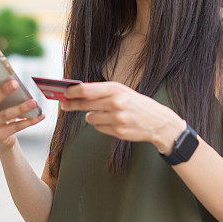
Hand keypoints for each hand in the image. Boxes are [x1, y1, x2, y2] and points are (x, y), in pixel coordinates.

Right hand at [0, 65, 45, 150]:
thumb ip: (1, 90)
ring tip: (34, 102)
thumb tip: (14, 80)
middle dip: (3, 91)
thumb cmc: (1, 111)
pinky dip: (30, 121)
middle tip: (15, 83)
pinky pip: (16, 127)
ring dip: (21, 108)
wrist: (1, 137)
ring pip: (5, 115)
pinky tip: (40, 116)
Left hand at [61, 81, 185, 152]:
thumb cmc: (136, 103)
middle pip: (85, 104)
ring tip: (104, 113)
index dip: (72, 92)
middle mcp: (116, 103)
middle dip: (72, 105)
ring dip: (92, 116)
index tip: (63, 93)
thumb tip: (77, 93)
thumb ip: (102, 92)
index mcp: (116, 89)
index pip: (87, 90)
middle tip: (64, 105)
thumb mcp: (123, 91)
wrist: (158, 122)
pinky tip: (112, 122)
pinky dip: (101, 125)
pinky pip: (99, 128)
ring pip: (90, 118)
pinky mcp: (118, 132)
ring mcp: (117, 119)